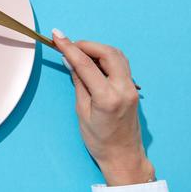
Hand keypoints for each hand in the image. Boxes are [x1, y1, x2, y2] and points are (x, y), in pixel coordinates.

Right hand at [52, 29, 154, 185]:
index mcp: (108, 97)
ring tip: (79, 52)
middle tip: (69, 45)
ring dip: (97, 49)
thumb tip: (71, 61)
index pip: (86, 64)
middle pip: (107, 53)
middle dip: (86, 44)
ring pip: (116, 55)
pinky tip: (93, 61)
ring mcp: (132, 87)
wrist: (123, 156)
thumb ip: (79, 82)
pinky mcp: (133, 88)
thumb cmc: (99, 140)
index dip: (70, 47)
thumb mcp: (82, 111)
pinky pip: (120, 64)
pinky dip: (105, 57)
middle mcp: (124, 88)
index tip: (57, 35)